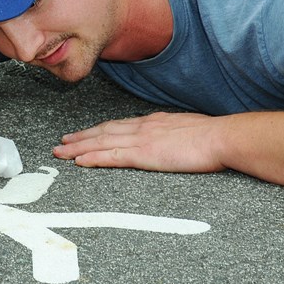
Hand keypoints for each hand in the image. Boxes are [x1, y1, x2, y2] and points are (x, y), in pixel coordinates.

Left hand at [53, 112, 227, 173]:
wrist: (223, 137)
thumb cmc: (214, 137)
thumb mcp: (188, 130)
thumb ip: (174, 134)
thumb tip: (171, 141)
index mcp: (153, 122)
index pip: (118, 126)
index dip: (97, 130)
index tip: (83, 133)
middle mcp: (142, 127)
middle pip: (103, 132)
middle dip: (80, 138)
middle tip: (61, 142)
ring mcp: (141, 140)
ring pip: (100, 143)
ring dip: (77, 148)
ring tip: (60, 152)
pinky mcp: (144, 154)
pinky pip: (111, 157)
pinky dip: (92, 158)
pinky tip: (79, 162)